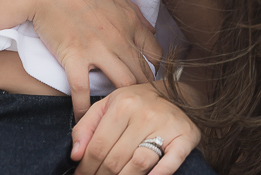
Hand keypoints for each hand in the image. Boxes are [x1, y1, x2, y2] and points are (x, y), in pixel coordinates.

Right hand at [28, 0, 162, 120]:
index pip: (155, 53)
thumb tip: (149, 27)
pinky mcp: (75, 58)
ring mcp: (98, 50)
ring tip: (120, 115)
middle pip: (143, 74)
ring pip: (123, 85)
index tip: (149, 78)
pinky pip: (83, 90)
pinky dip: (84, 108)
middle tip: (140, 104)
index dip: (155, 69)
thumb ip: (133, 10)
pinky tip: (83, 119)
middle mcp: (120, 39)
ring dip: (123, 101)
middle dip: (145, 92)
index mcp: (130, 21)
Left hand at [71, 83, 200, 174]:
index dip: (86, 167)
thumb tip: (75, 155)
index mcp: (122, 105)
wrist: (177, 93)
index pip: (98, 146)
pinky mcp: (185, 137)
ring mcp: (166, 126)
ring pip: (139, 163)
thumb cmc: (137, 102)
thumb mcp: (108, 105)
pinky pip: (171, 162)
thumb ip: (86, 127)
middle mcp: (143, 114)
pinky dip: (158, 174)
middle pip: (116, 158)